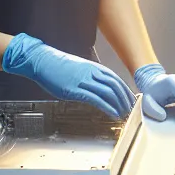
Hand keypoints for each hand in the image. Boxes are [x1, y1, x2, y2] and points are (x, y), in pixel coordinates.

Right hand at [1, 33, 134, 116]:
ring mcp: (84, 81)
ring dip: (119, 104)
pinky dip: (107, 107)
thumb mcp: (79, 68)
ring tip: (125, 114)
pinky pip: (96, 99)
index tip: (131, 100)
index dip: (126, 91)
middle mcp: (92, 73)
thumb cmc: (59, 65)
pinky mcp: (75, 90)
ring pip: (109, 92)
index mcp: (94, 67)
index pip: (116, 79)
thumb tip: (99, 86)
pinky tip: (113, 113)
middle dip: (125, 99)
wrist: (43, 61)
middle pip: (116, 86)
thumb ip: (91, 76)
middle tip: (131, 109)